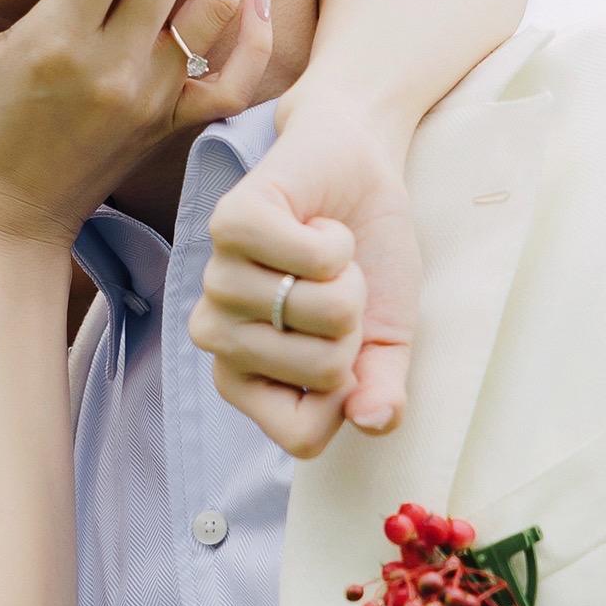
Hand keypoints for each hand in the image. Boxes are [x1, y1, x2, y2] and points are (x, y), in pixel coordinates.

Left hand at [190, 92, 422, 458]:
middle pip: (318, 375)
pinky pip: (304, 258)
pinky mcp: (230, 224)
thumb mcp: (387, 336)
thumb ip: (380, 388)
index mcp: (248, 377)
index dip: (349, 394)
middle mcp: (220, 336)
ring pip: (313, 313)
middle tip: (338, 285)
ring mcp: (218, 280)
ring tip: (326, 254)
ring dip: (346, 277)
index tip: (349, 346)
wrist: (360, 169)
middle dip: (354, 325)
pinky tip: (317, 225)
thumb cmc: (368, 257)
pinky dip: (334, 241)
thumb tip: (373, 422)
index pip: (302, 436)